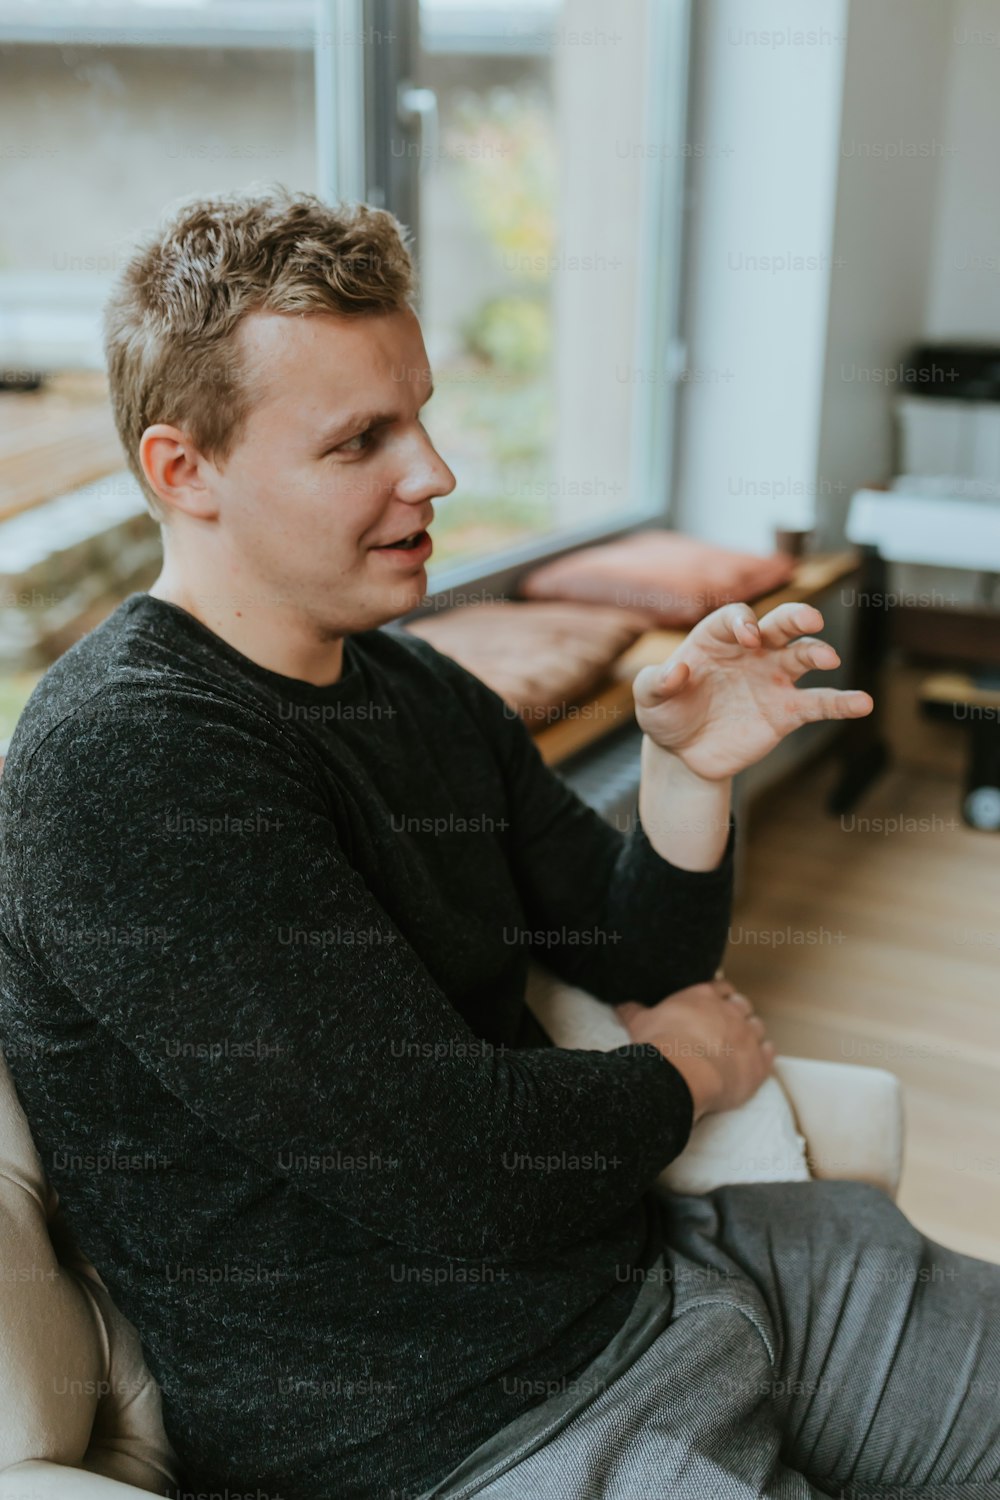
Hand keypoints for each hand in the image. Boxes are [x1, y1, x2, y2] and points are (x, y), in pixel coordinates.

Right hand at [615, 977, 773, 1121]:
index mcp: (704, 996)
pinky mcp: (758, 1061)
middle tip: (727, 1026)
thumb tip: (620, 1004)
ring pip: (757, 1026)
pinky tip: (756, 1058)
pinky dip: (764, 1053)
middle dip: (737, 1013)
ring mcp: (747, 1035)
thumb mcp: (640, 1023)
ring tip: (740, 1044)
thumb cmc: (661, 1044)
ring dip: (751, 1033)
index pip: (721, 987)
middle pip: (742, 1004)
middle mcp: (730, 1010)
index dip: (720, 995)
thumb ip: (633, 1011)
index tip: (716, 1003)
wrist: (683, 1073)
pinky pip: (768, 1052)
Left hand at [632, 601, 873, 780]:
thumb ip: (656, 682)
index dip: (743, 623)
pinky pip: (818, 703)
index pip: (736, 618)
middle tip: (810, 620)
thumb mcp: (649, 699)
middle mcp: (751, 653)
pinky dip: (842, 703)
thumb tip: (677, 671)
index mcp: (716, 639)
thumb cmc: (666, 714)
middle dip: (795, 618)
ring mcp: (772, 680)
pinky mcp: (786, 712)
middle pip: (779, 625)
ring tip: (829, 658)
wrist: (683, 754)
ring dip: (818, 653)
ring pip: (803, 656)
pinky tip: (862, 703)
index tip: (747, 639)